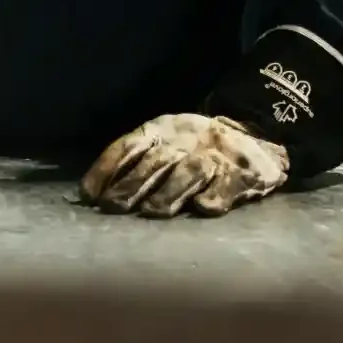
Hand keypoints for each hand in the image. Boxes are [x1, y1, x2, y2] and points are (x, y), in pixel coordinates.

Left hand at [79, 113, 288, 217]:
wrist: (253, 133)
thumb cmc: (193, 145)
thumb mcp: (162, 140)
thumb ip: (133, 162)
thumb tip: (89, 195)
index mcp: (161, 130)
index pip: (127, 147)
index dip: (106, 168)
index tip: (89, 194)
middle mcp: (185, 141)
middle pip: (154, 162)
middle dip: (131, 184)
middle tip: (112, 207)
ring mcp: (214, 156)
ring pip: (188, 172)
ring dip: (168, 193)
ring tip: (152, 213)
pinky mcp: (242, 174)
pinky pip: (227, 186)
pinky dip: (214, 196)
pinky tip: (202, 207)